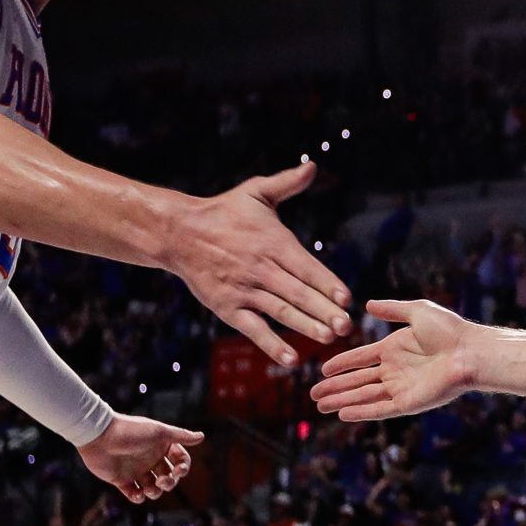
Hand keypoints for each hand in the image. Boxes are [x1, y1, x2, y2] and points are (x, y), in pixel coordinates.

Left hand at [78, 414, 199, 503]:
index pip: (180, 460)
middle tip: (162, 480)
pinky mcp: (121, 481)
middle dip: (169, 482)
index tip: (179, 470)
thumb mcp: (159, 432)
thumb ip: (180, 435)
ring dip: (155, 492)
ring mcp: (136, 470)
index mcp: (161, 446)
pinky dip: (138, 497)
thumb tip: (202, 436)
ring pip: (153, 488)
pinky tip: (137, 493)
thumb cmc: (131, 431)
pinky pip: (134, 494)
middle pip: (169, 477)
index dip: (183, 467)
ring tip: (149, 488)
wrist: (99, 436)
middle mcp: (151, 459)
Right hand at [166, 163, 351, 363]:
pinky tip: (291, 359)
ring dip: (305, 326)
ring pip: (279, 312)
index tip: (346, 298)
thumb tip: (311, 166)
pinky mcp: (227, 307)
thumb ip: (287, 183)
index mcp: (273, 242)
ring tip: (328, 339)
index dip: (326, 283)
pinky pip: (253, 329)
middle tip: (347, 327)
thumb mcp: (256, 192)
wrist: (179, 232)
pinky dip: (271, 345)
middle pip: (297, 293)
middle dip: (323, 311)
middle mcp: (260, 268)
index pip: (306, 266)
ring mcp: (243, 290)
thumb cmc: (224, 211)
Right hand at [310, 300, 476, 419]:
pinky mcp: (408, 403)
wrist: (470, 352)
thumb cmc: (449, 330)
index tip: (322, 370)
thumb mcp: (417, 311)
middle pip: (358, 381)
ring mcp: (400, 388)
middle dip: (335, 387)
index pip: (361, 359)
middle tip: (313, 394)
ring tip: (319, 406)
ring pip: (364, 396)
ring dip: (341, 401)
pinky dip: (361, 412)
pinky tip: (342, 414)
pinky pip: (379, 409)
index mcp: (395, 349)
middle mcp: (395, 370)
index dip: (341, 364)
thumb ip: (392, 309)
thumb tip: (368, 304)